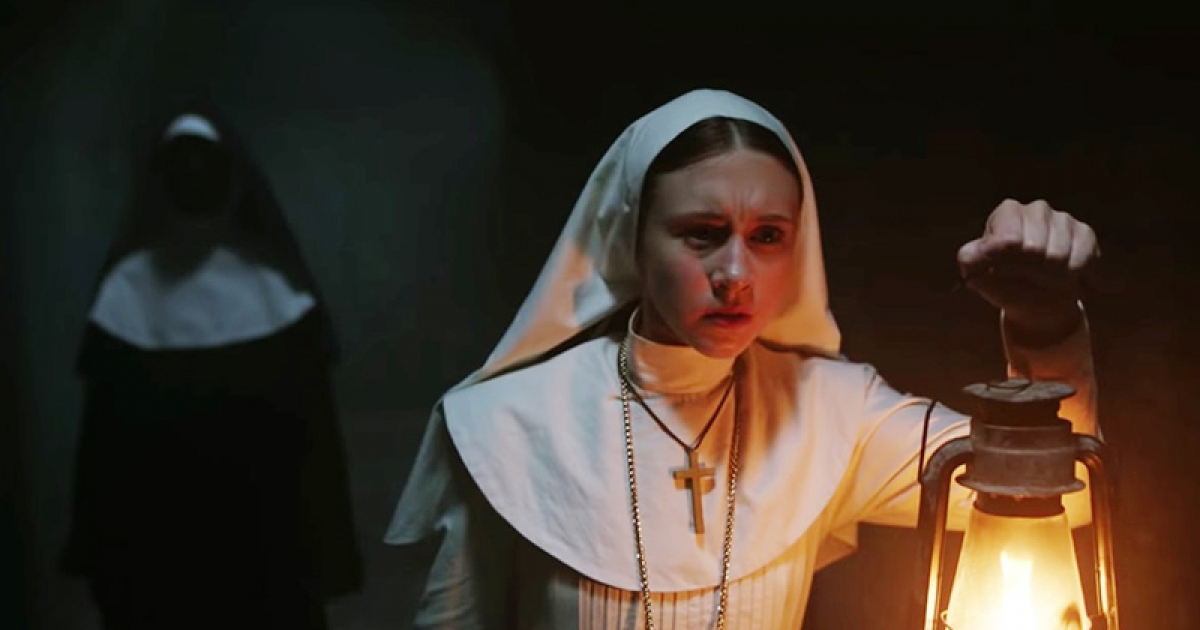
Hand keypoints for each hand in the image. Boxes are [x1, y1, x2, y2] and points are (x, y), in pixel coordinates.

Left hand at [957, 199, 1098, 342]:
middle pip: (1035, 248)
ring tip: (1044, 279)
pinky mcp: (1085, 234)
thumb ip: (970, 261)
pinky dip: (1071, 276)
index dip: (1008, 262)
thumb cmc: (1003, 282)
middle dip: (1029, 272)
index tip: (1004, 271)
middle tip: (1027, 278)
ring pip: (1058, 256)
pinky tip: (1064, 277)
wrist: (1035, 301)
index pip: (1010, 239)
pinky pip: (1081, 259)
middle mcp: (1036, 209)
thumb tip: (972, 254)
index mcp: (1007, 212)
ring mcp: (1063, 219)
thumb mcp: (977, 274)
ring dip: (1050, 277)